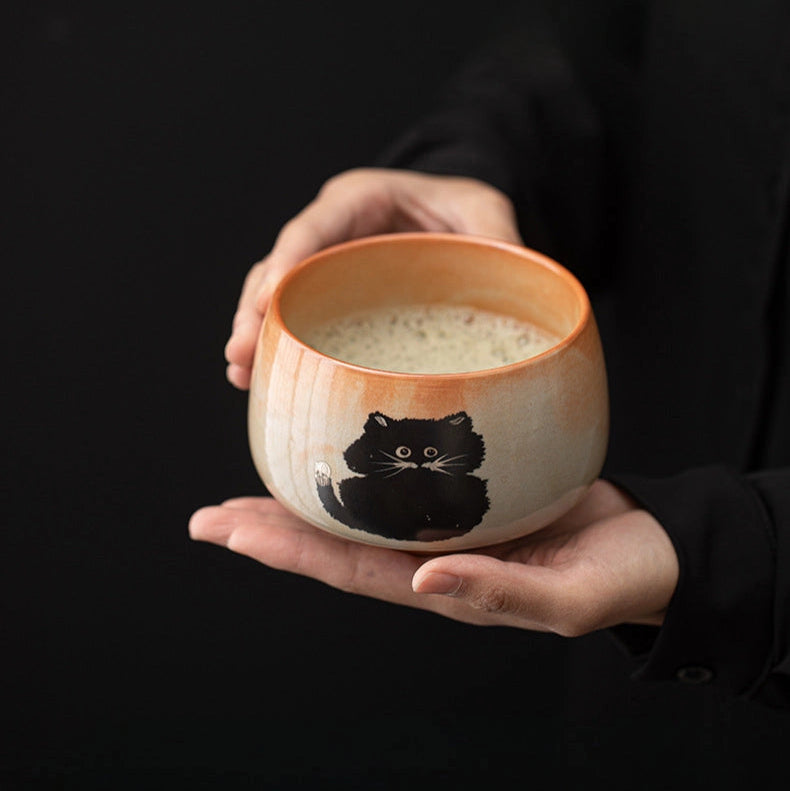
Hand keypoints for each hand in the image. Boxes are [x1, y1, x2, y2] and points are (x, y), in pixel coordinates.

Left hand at [189, 480, 678, 633]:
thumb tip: (423, 581)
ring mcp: (448, 525)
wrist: (652, 548)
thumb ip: (498, 595)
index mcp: (446, 587)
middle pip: (338, 545)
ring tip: (251, 486)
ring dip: (305, 501)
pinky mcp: (471, 492)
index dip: (288, 551)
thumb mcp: (566, 599)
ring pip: (361, 514)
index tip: (232, 530)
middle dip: (273, 530)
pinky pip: (403, 483)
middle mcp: (433, 556)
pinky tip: (339, 454)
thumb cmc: (617, 579)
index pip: (350, 571)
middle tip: (212, 516)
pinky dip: (362, 471)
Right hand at [224, 168, 521, 388]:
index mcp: (360, 200)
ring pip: (277, 296)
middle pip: (281, 267)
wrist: (452, 223)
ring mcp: (325, 267)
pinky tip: (263, 379)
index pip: (314, 228)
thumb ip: (495, 240)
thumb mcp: (484, 212)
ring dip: (257, 335)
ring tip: (243, 374)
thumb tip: (512, 285)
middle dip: (256, 310)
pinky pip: (296, 318)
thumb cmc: (462, 211)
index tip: (266, 301)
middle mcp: (331, 233)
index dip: (286, 263)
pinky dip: (279, 346)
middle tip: (241, 354)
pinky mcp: (329, 297)